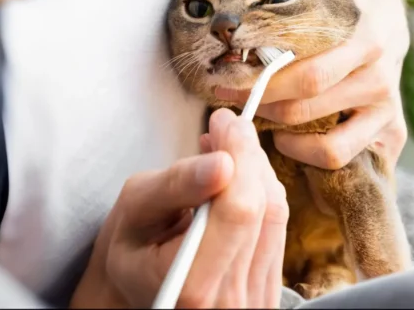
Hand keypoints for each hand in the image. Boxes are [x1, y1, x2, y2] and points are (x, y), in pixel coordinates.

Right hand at [70, 109, 287, 308]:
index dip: (239, 156)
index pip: (239, 211)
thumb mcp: (135, 211)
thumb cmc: (134, 247)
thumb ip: (176, 185)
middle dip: (248, 156)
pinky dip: (263, 192)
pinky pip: (279, 228)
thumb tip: (223, 162)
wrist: (144, 286)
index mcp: (190, 288)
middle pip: (263, 209)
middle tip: (227, 125)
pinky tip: (240, 177)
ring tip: (228, 149)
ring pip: (277, 215)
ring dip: (257, 170)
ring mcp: (255, 302)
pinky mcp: (268, 291)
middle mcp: (229, 304)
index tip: (224, 121)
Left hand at [216, 0, 408, 169]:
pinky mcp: (390, 132)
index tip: (226, 69)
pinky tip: (286, 138)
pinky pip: (340, 157)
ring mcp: (387, 105)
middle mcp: (380, 71)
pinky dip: (306, 153)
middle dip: (258, 99)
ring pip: (325, 137)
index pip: (306, 65)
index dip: (260, 75)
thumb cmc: (332, 6)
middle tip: (227, 92)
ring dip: (279, 129)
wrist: (384, 21)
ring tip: (256, 114)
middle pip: (306, 99)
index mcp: (364, 33)